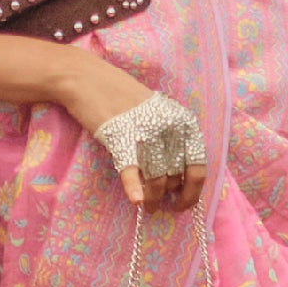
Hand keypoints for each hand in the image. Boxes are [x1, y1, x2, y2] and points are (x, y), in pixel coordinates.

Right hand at [61, 56, 206, 211]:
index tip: (182, 204)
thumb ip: (172, 143)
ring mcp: (146, 133)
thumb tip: (179, 183)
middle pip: (175, 176)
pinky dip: (134, 189)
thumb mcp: (160, 116)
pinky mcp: (120, 139)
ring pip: (156, 180)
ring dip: (152, 199)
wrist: (90, 80)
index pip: (197, 166)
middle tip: (156, 203)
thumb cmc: (126, 100)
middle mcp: (170, 128)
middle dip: (167, 195)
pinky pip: (132, 171)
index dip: (192, 191)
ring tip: (146, 205)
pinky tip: (136, 201)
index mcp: (184, 122)